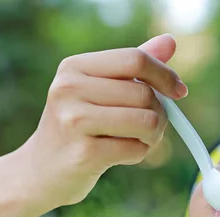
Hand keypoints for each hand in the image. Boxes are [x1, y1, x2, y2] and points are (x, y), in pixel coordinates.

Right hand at [17, 33, 187, 207]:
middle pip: (145, 94)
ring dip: (152, 136)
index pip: (134, 59)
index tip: (179, 91)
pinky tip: (120, 155)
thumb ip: (132, 66)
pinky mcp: (85, 153)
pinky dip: (138, 154)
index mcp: (74, 67)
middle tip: (148, 126)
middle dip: (159, 113)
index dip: (164, 75)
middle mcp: (69, 89)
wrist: (40, 171)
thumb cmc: (77, 125)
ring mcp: (74, 121)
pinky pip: (137, 149)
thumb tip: (170, 41)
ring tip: (136, 140)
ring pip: (147, 121)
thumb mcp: (98, 89)